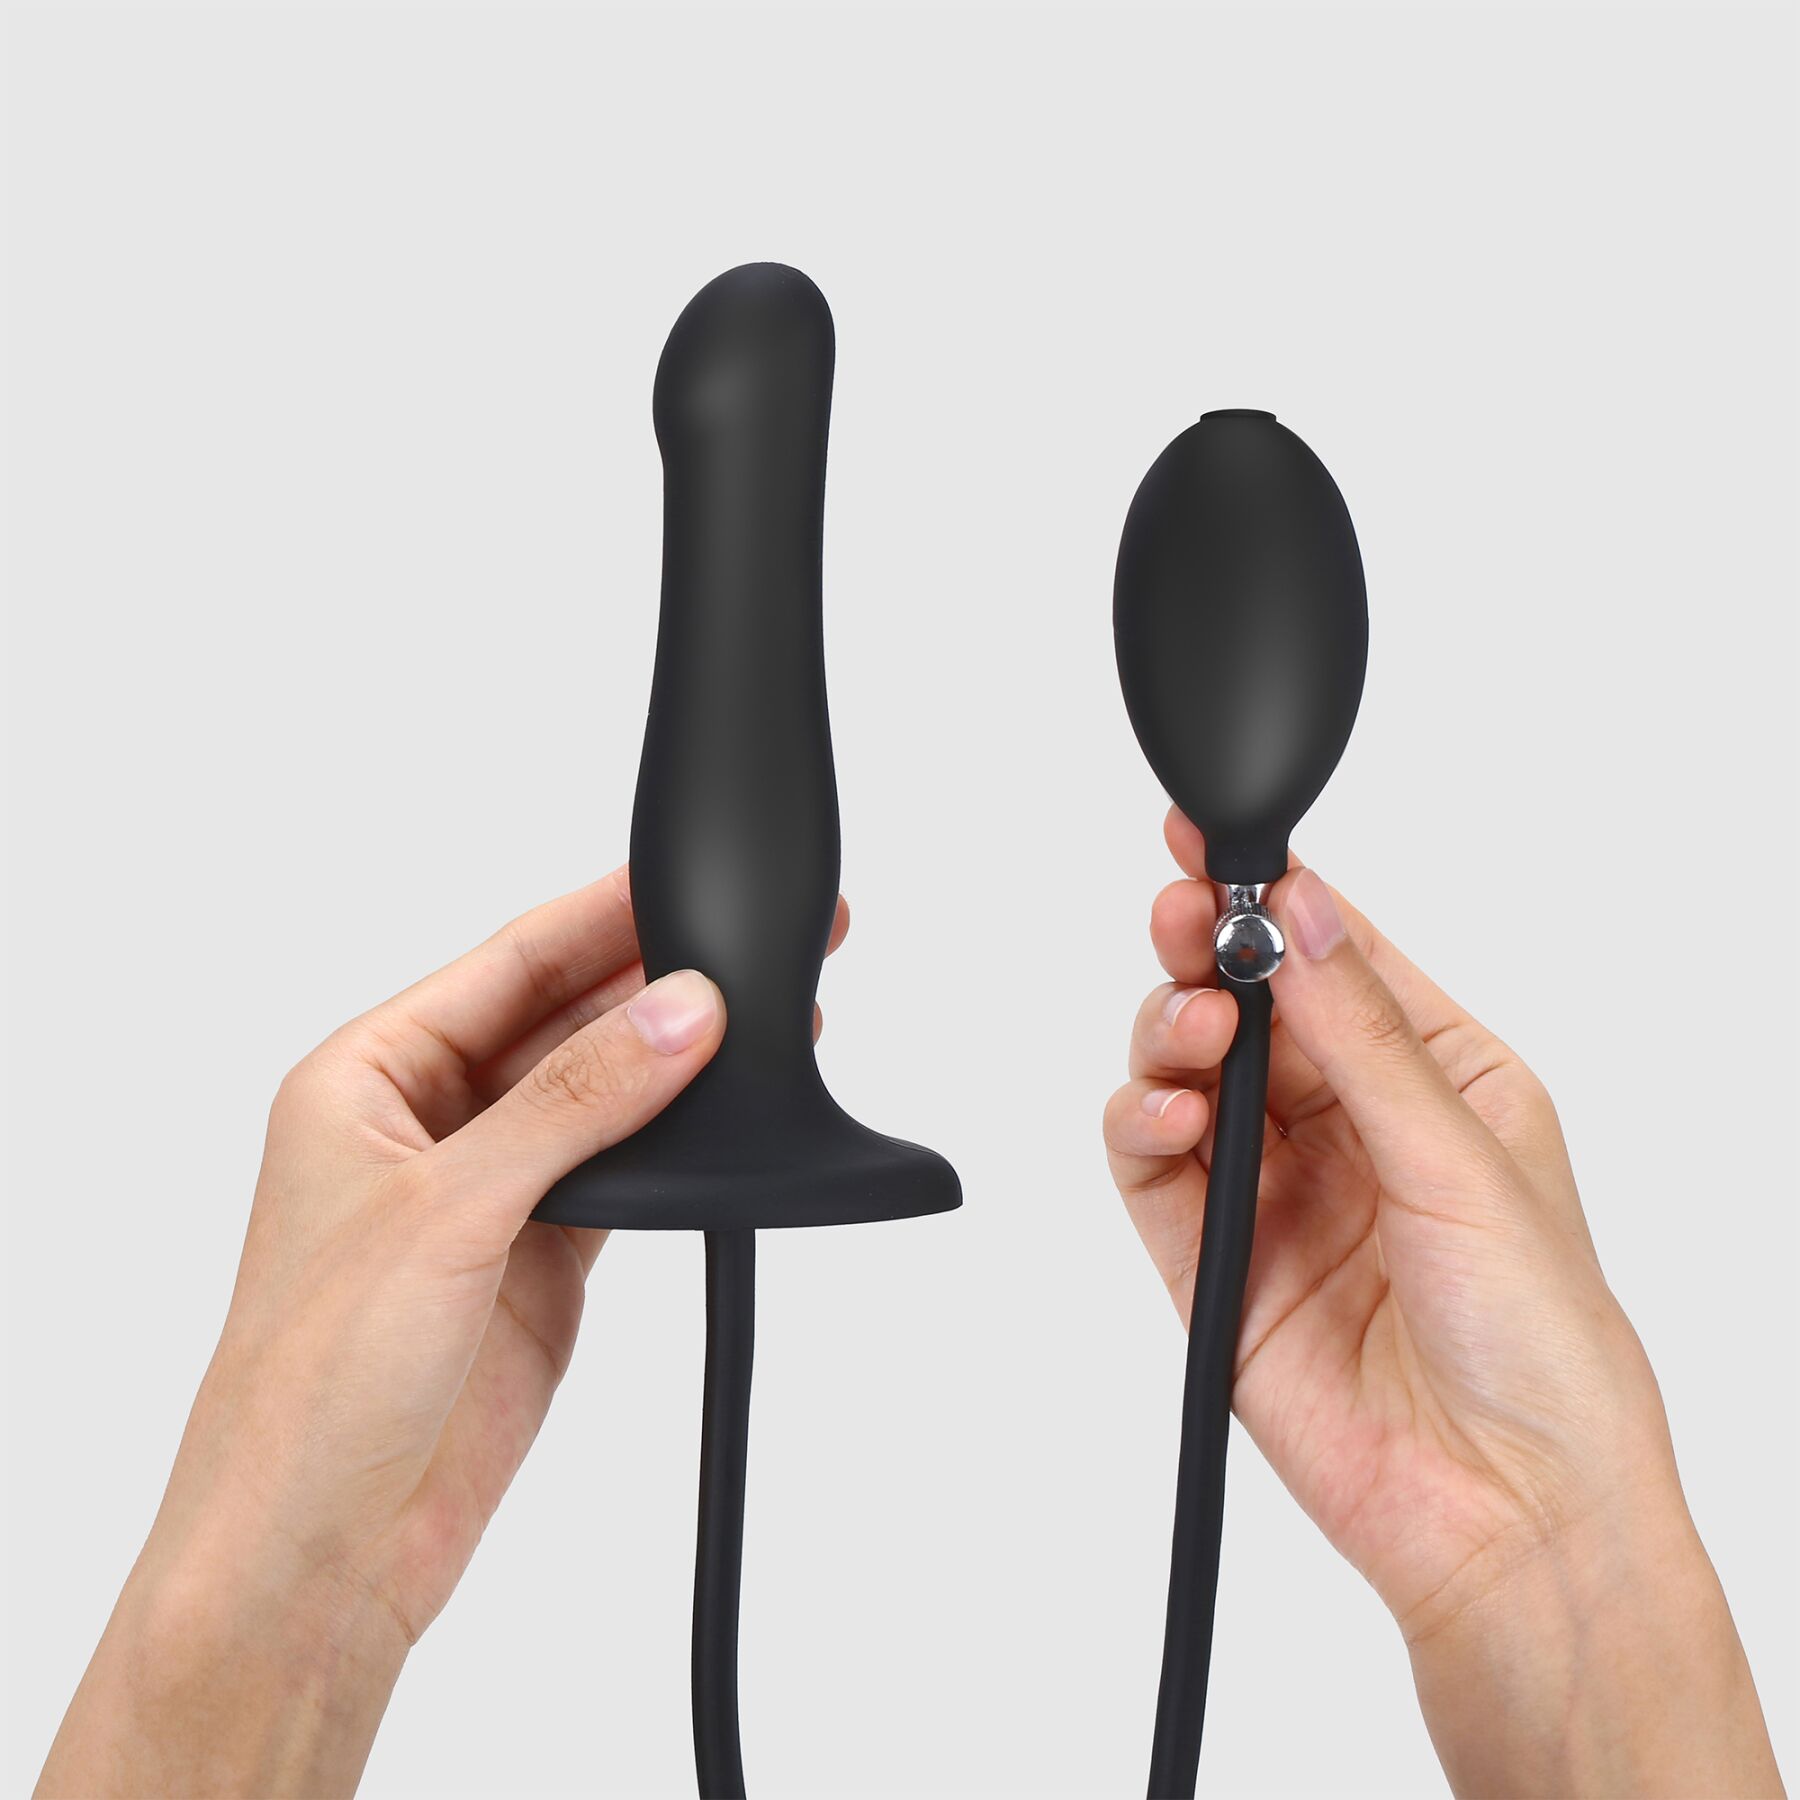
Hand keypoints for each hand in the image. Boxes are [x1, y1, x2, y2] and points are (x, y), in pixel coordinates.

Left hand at [39, 869, 844, 1798]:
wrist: (318, 1560)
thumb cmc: (309, 1389)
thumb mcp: (446, 1215)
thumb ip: (574, 1105)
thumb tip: (679, 1012)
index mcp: (367, 1077)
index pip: (508, 964)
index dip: (602, 918)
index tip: (687, 885)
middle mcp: (428, 1124)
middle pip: (564, 1021)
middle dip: (658, 984)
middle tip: (760, 953)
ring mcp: (490, 1194)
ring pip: (604, 1097)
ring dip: (678, 1066)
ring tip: (769, 1026)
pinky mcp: (542, 1262)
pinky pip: (628, 1175)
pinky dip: (680, 1148)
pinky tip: (727, 1117)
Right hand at [1105, 809, 1782, 1798]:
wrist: (1509, 1516)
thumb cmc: (1545, 1346)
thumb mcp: (1466, 1160)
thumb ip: (1362, 1039)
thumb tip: (1298, 919)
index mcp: (1435, 1078)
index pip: (1334, 958)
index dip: (1272, 895)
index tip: (1214, 842)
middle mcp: (1347, 1125)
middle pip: (1246, 1003)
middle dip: (1204, 951)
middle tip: (1183, 919)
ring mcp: (1277, 1190)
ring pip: (1187, 1072)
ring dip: (1170, 1034)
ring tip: (1190, 1034)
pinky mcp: (1216, 1260)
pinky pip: (1152, 1168)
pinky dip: (1139, 1127)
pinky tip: (1166, 1115)